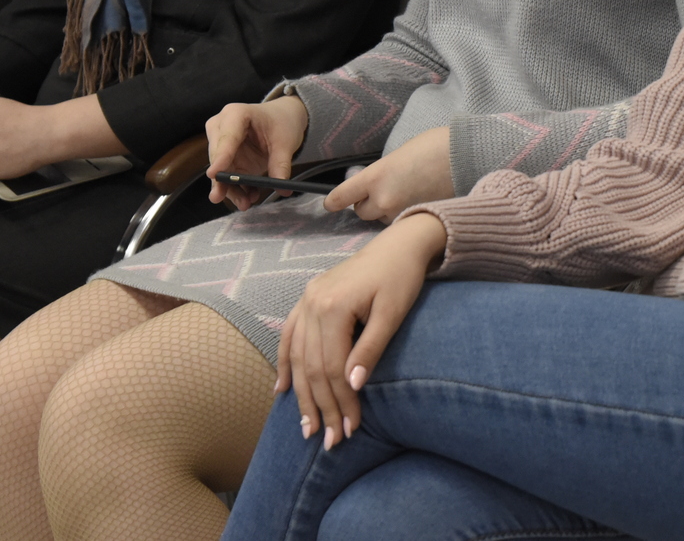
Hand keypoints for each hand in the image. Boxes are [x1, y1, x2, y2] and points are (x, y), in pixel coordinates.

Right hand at [205, 95, 308, 208]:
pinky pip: (226, 177)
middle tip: (239, 200)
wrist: (282, 118)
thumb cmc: (281, 122)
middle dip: (227, 181)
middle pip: (218, 158)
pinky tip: (249, 196)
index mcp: (236, 114)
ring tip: (247, 203)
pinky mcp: (224, 158)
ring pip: (220, 171)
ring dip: (232, 189)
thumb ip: (281, 164)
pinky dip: (237, 188)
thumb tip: (281, 187)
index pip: (226, 138)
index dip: (220, 157)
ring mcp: (220, 143)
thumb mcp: (286, 142)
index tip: (214, 175)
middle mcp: (221, 127)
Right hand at [277, 212, 445, 450]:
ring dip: (301, 394)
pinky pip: (289, 336)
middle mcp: (312, 303)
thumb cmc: (402, 278)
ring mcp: (306, 299)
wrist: (399, 244)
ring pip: (297, 356)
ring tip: (307, 426)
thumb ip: (370, 349)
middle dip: (321, 406)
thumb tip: (350, 387)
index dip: (340, 402)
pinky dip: (284, 363)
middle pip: (312, 366)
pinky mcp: (308, 298)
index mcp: (333, 307)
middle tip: (329, 440)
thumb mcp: (392, 314)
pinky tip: (281, 390)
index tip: (350, 430)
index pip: (332, 368)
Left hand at [325, 126, 451, 220]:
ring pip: (383, 220)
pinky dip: (405, 217)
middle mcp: (383, 199)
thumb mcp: (399, 155)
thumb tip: (379, 184)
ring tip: (406, 196)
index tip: (330, 204)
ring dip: (388, 212)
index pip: (342, 196)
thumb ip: (383, 173)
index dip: (334, 201)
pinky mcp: (418, 220)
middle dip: (369, 204)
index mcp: (375, 176)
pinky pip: (402, 224)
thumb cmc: (435, 146)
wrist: (467, 156)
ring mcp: (401, 213)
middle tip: (383, 193)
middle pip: (362, 212)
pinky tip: (418, 204)